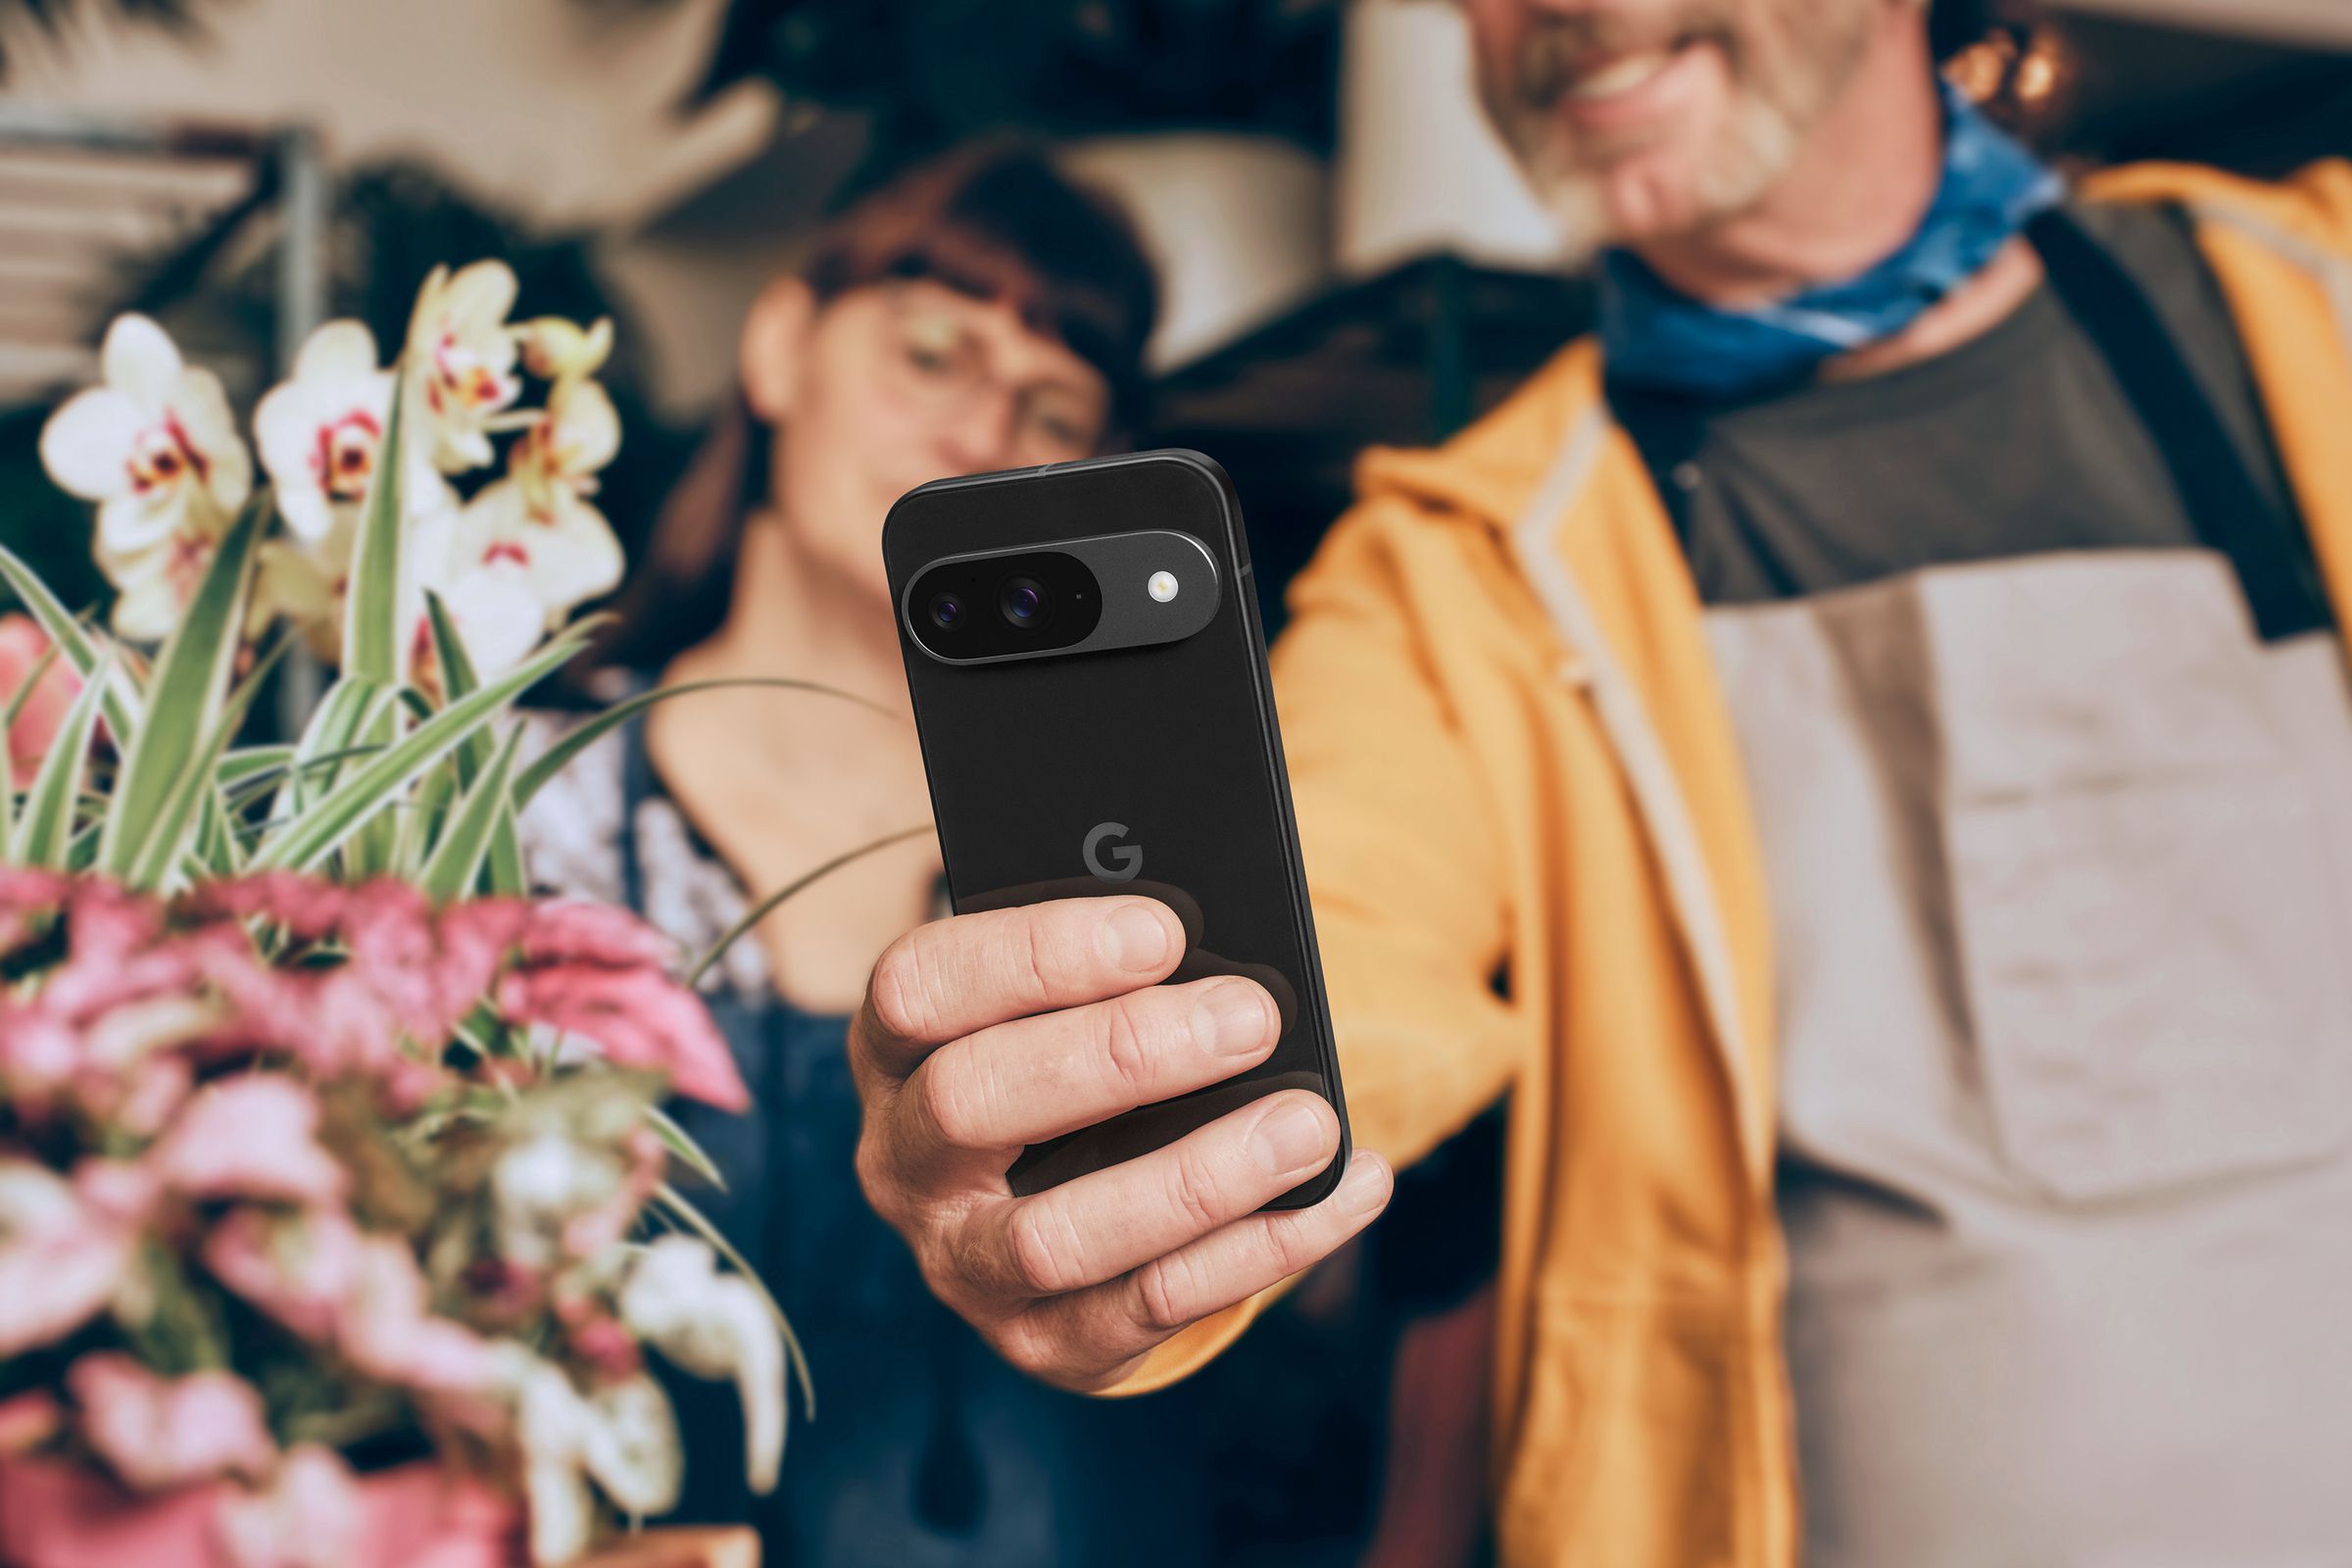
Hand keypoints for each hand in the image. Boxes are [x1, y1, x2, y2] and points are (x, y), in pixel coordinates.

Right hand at [849, 896, 1392, 1391]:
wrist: (1062, 1195)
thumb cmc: (1076, 1054)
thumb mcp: (1065, 1001)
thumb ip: (1115, 970)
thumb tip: (1220, 951)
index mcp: (894, 1050)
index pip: (920, 988)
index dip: (1034, 955)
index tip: (1163, 933)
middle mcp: (903, 1162)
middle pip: (972, 1102)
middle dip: (1119, 1055)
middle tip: (1251, 1018)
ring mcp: (963, 1265)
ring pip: (1056, 1237)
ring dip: (1195, 1180)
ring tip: (1308, 1124)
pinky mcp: (1045, 1342)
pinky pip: (1150, 1307)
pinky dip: (1261, 1249)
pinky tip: (1344, 1190)